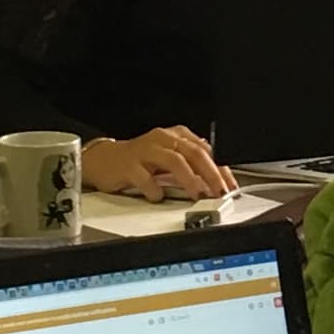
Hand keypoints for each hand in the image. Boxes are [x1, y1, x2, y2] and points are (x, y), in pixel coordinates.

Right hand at [87, 127, 231, 201]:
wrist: (103, 160)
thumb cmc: (139, 161)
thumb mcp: (169, 159)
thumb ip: (191, 167)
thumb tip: (216, 182)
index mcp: (176, 136)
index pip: (206, 150)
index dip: (221, 168)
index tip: (230, 185)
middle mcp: (162, 139)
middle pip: (194, 152)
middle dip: (211, 173)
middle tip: (220, 191)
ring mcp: (145, 151)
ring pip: (174, 160)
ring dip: (190, 179)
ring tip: (197, 194)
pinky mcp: (128, 165)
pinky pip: (145, 178)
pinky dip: (155, 189)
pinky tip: (159, 197)